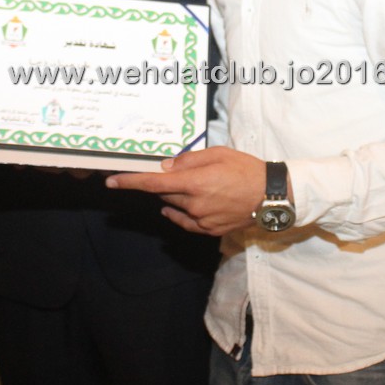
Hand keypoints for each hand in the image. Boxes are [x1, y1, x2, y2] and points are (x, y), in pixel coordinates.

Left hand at [106, 147, 268, 235]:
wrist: (272, 196)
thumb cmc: (246, 169)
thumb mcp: (217, 154)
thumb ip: (188, 161)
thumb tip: (165, 167)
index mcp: (195, 183)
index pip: (153, 184)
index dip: (130, 182)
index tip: (111, 181)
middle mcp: (194, 204)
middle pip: (165, 194)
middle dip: (165, 183)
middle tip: (179, 173)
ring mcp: (201, 220)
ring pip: (175, 206)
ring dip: (176, 196)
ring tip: (198, 185)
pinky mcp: (209, 230)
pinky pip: (184, 221)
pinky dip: (179, 213)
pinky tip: (179, 207)